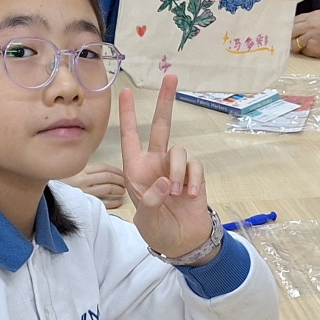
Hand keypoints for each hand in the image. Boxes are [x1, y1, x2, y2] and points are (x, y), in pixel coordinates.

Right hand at [64, 163, 126, 208]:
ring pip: (107, 188)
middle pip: (107, 177)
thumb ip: (84, 170)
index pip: (103, 167)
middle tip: (125, 182)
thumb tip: (101, 170)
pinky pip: (103, 203)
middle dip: (119, 179)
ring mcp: (84, 191)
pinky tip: (118, 202)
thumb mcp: (70, 172)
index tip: (122, 173)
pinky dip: (113, 202)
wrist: (47, 196)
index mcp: (81, 169)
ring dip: (118, 189)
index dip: (115, 170)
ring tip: (123, 190)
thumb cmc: (59, 184)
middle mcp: (83, 179)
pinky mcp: (84, 203)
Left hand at [119, 74, 213, 258]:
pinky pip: (195, 166)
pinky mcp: (194, 175)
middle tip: (171, 76)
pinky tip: (190, 195)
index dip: (128, 115)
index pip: (130, 137)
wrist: (184, 242)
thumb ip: (150, 199)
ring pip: (179, 151)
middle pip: (161, 126)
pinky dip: (193, 179)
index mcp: (136, 169)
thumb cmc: (158, 229)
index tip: (124, 92)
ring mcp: (176, 168)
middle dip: (166, 101)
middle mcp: (156, 163)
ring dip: (178, 170)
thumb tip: (164, 182)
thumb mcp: (145, 219)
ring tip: (178, 193)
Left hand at [291, 12, 319, 57]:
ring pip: (293, 42)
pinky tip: (313, 50)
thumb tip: (296, 28)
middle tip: (292, 40)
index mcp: (314, 15)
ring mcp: (312, 36)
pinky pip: (302, 50)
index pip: (294, 20)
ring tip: (304, 46)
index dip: (290, 27)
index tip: (290, 32)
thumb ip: (310, 22)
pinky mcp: (314, 47)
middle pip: (291, 30)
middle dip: (290, 36)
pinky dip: (305, 52)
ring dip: (296, 46)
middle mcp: (311, 24)